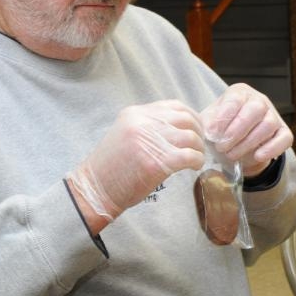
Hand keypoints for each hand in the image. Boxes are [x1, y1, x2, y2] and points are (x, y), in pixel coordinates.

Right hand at [69, 100, 203, 221]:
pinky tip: (194, 167)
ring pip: (191, 137)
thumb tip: (179, 126)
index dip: (191, 117)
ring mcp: (151, 141)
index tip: (195, 129)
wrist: (96, 188)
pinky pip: (190, 155)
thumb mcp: (126, 134)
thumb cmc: (112, 166)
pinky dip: (197, 161)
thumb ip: (148, 126)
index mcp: (136, 113)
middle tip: (199, 146)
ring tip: (196, 158)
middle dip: (198, 132)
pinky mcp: (158, 162)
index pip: (174, 106)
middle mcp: (143, 122)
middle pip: (186, 119)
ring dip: (199, 148)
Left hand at [201, 83, 292, 176]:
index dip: (224, 117)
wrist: (234, 143)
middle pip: (255, 109)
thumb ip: (207, 124)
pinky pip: (284, 138)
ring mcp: (274, 115)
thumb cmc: (221, 129)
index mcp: (240, 93)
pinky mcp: (283, 132)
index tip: (212, 134)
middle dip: (236, 131)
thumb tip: (210, 131)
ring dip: (249, 143)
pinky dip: (272, 148)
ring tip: (232, 155)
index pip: (235, 99)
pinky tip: (257, 156)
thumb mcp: (209, 122)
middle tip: (221, 147)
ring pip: (268, 124)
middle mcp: (259, 100)